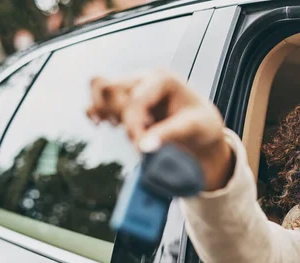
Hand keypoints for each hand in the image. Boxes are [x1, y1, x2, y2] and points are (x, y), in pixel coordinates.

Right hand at [86, 69, 233, 190]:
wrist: (203, 129)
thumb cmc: (202, 125)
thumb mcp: (192, 128)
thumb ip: (168, 135)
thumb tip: (142, 146)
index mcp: (164, 79)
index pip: (133, 100)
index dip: (133, 127)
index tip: (141, 148)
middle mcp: (145, 77)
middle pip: (109, 88)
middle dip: (120, 117)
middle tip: (138, 135)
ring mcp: (133, 85)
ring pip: (99, 87)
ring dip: (105, 112)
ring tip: (120, 127)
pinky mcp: (125, 97)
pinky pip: (98, 96)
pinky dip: (96, 111)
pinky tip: (106, 124)